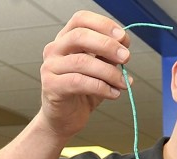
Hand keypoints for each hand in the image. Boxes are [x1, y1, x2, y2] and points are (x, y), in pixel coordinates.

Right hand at [39, 11, 130, 139]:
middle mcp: (54, 50)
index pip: (81, 19)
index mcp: (65, 39)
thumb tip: (124, 50)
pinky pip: (79, 82)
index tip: (122, 37)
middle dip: (107, 45)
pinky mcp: (51, 87)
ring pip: (82, 62)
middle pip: (80, 36)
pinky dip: (101, 87)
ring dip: (108, 71)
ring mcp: (50, 68)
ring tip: (123, 82)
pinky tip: (113, 93)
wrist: (63, 120)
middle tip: (126, 57)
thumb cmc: (80, 94)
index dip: (103, 24)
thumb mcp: (99, 70)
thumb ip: (108, 57)